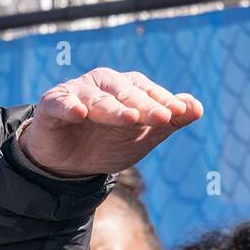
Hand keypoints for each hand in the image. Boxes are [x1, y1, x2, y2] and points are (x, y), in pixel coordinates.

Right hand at [17, 67, 203, 177]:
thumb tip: (198, 107)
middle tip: (162, 117)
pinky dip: (69, 106)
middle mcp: (102, 84)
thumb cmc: (109, 142)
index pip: (148, 91)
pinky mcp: (51, 104)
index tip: (181, 112)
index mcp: (126, 88)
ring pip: (97, 98)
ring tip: (130, 119)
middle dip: (144, 105)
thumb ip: (169, 122)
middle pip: (126, 92)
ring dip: (113, 108)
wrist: (69, 164)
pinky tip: (79, 113)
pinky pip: (60, 103)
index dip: (164, 101)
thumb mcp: (143, 136)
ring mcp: (76, 92)